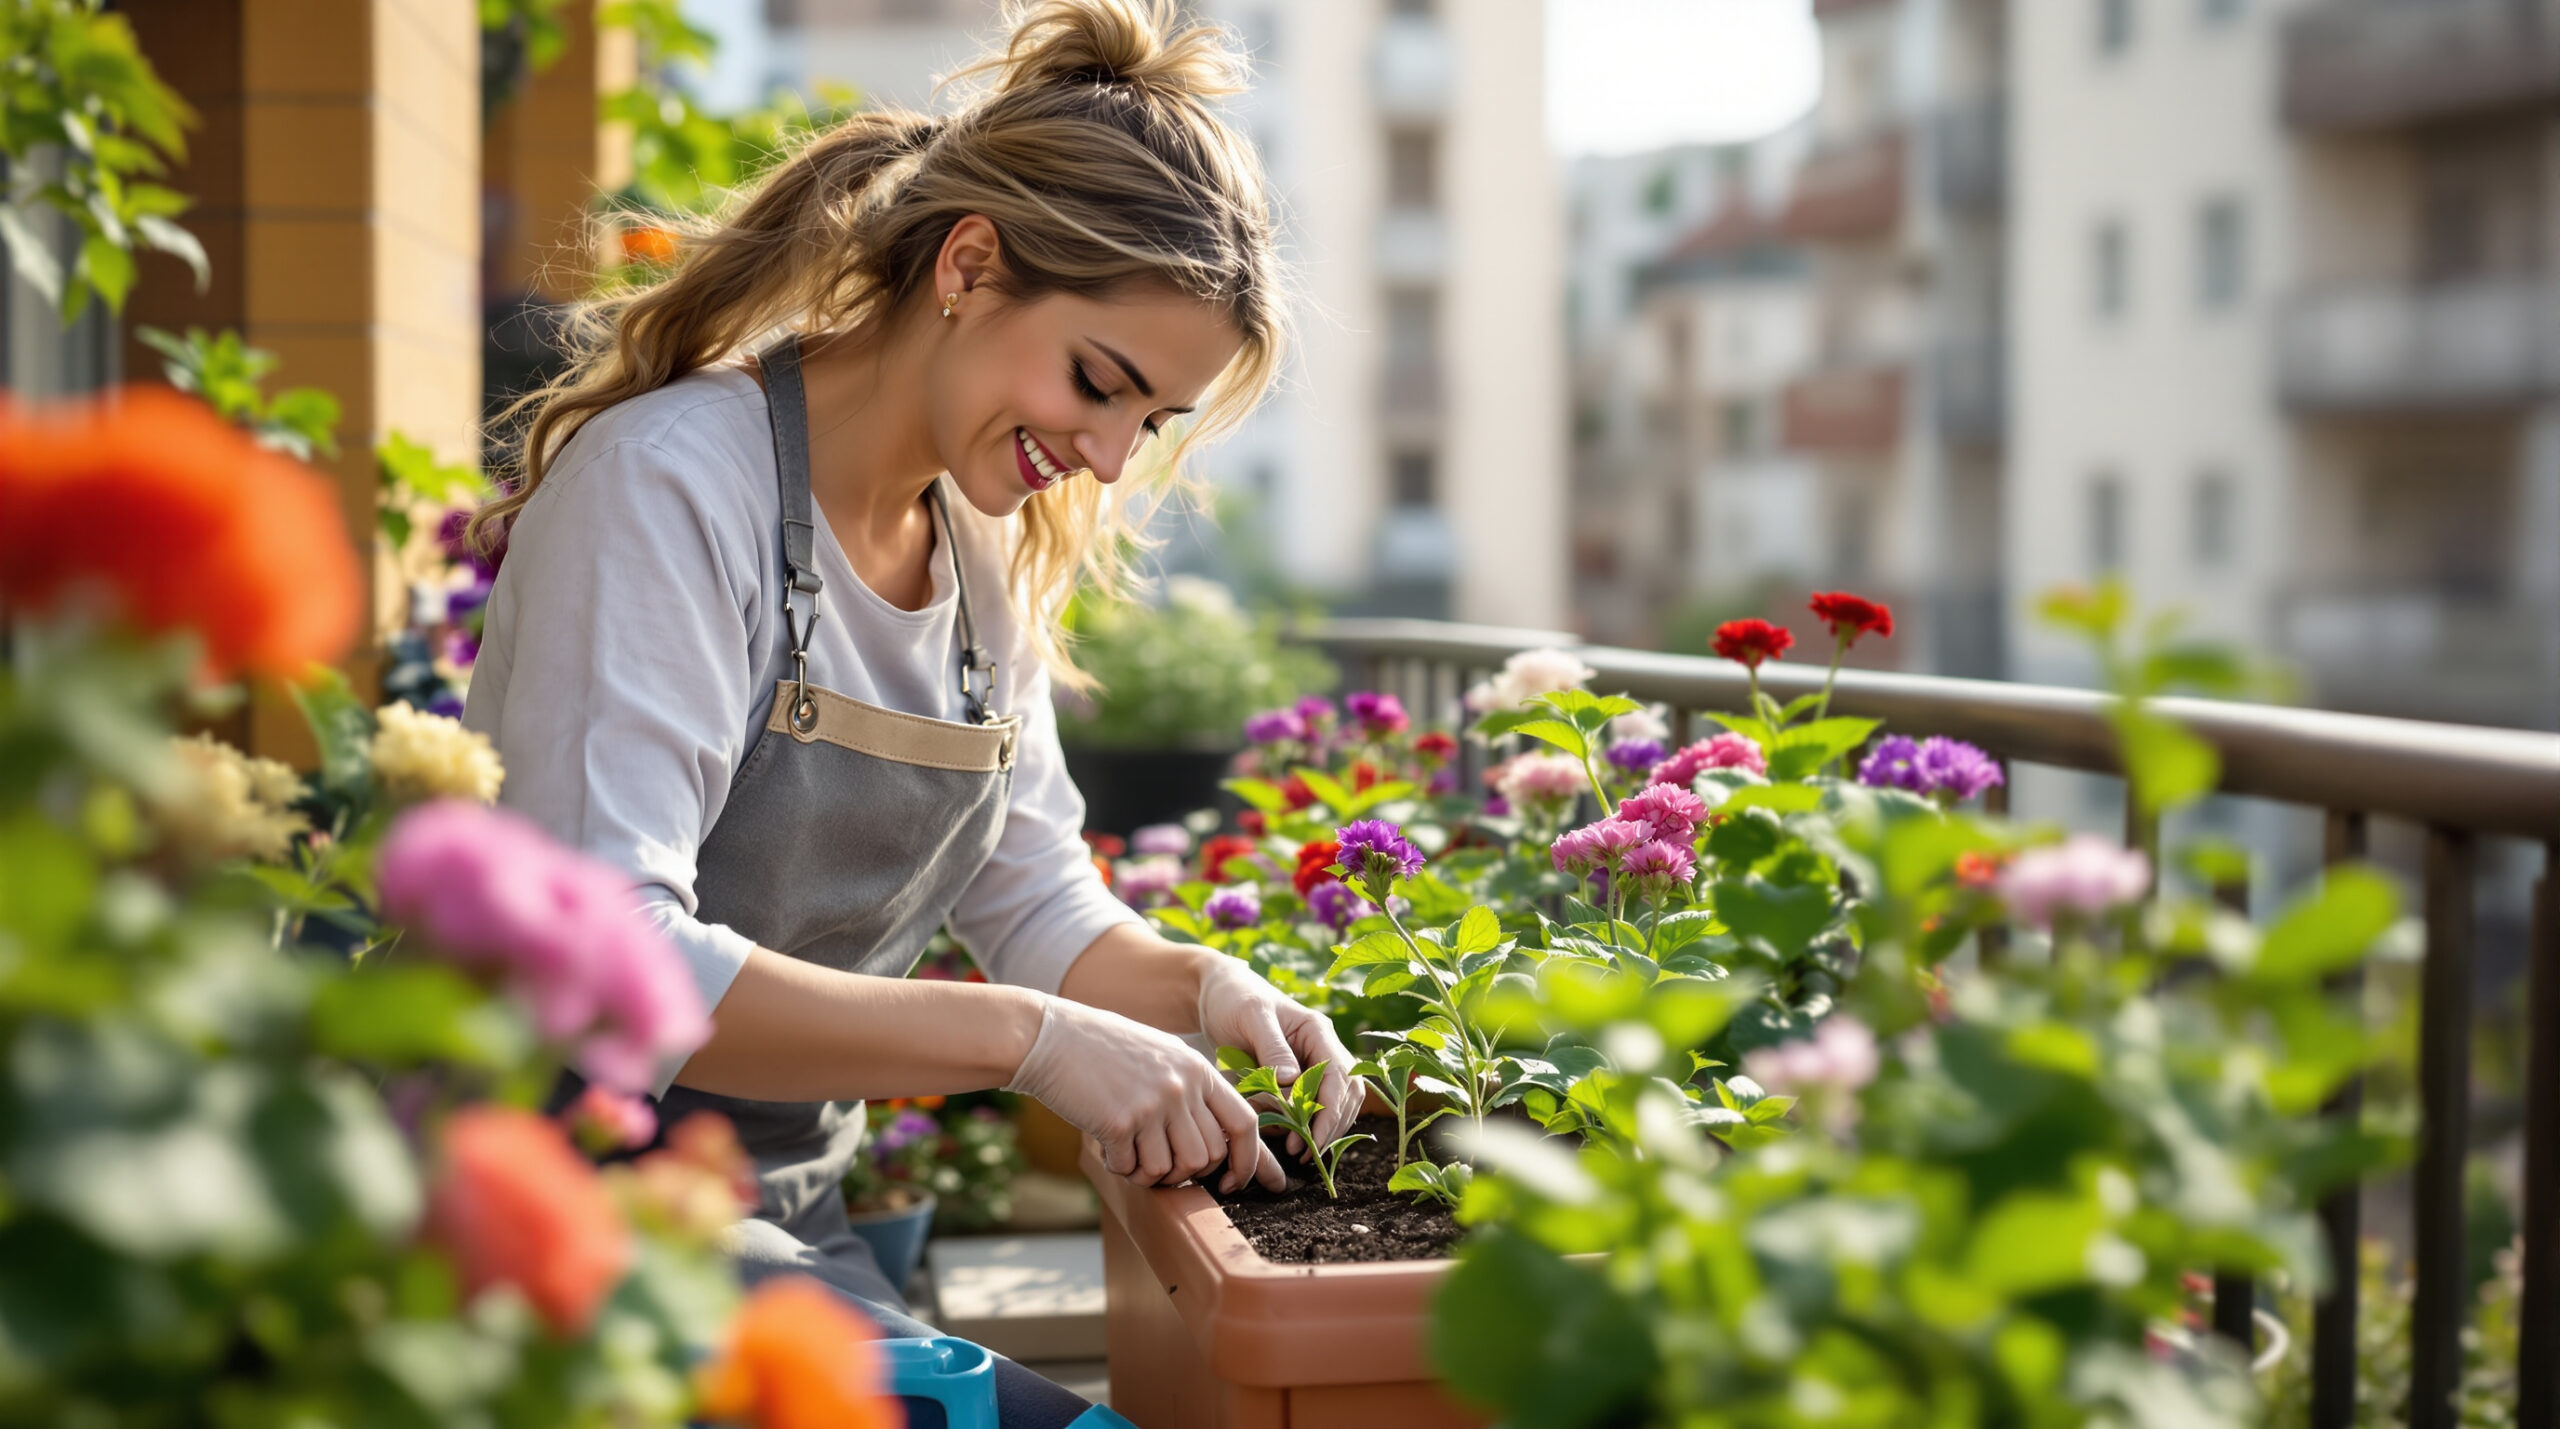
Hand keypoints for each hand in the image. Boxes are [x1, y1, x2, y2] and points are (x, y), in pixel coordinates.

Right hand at [1003, 994, 1283, 1193]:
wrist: (1051, 1038)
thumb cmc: (1104, 1049)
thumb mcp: (1162, 1056)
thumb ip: (1191, 1091)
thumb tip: (1214, 1145)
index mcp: (1198, 1069)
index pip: (1243, 1123)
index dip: (1247, 1161)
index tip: (1233, 1183)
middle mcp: (1182, 1087)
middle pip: (1208, 1156)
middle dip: (1187, 1174)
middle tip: (1159, 1164)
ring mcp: (1153, 1105)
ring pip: (1173, 1170)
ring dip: (1152, 1174)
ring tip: (1130, 1154)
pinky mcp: (1120, 1123)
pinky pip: (1133, 1169)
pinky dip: (1120, 1167)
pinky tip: (1107, 1146)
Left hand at [1196, 955, 1363, 1154]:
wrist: (1218, 994)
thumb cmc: (1234, 999)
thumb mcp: (1251, 1017)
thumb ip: (1273, 1048)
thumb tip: (1293, 1081)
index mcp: (1317, 1031)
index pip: (1340, 1077)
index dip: (1331, 1112)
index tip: (1312, 1140)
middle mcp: (1323, 1048)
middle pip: (1345, 1095)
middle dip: (1329, 1126)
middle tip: (1301, 1153)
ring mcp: (1313, 1063)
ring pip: (1336, 1104)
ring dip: (1322, 1129)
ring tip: (1295, 1150)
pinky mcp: (1298, 1077)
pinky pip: (1313, 1106)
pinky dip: (1305, 1124)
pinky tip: (1285, 1136)